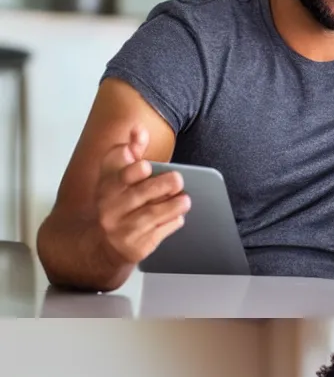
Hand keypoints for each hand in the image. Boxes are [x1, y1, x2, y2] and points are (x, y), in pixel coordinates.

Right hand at [95, 125, 189, 266]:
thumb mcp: (117, 178)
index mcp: (106, 186)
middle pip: (138, 194)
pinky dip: (170, 224)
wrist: (103, 245)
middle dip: (160, 186)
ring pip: (150, 215)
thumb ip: (130, 153)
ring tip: (186, 200)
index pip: (117, 174)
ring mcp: (121, 229)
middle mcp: (110, 207)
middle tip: (178, 179)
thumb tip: (139, 129)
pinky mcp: (134, 247)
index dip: (131, 170)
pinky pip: (156, 234)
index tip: (146, 165)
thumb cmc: (118, 204)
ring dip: (171, 206)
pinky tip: (179, 217)